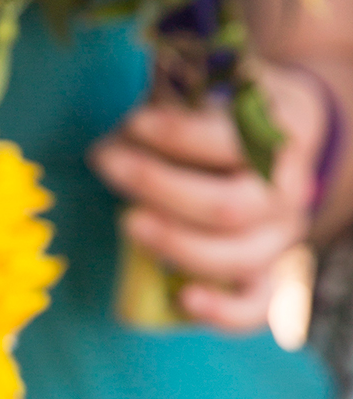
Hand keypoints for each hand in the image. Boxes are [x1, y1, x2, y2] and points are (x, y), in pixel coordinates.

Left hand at [88, 61, 321, 333]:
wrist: (279, 143)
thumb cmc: (227, 115)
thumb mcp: (215, 86)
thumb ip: (182, 90)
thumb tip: (134, 105)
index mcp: (283, 137)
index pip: (233, 142)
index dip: (178, 135)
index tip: (131, 123)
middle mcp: (289, 192)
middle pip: (226, 207)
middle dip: (158, 186)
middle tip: (107, 163)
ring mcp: (281, 238)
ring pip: (238, 258)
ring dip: (175, 244)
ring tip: (127, 222)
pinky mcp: (269, 275)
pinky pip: (256, 309)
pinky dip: (221, 312)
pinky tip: (183, 299)